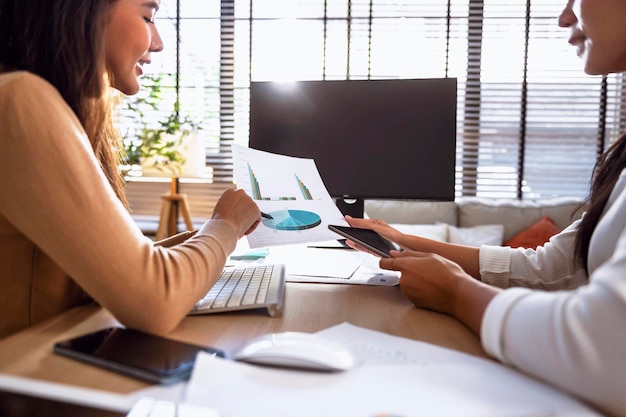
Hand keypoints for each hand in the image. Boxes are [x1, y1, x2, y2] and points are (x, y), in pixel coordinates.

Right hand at [211, 188, 260, 237]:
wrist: (224, 226)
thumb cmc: (219, 221)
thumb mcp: (218, 210)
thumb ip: (226, 207)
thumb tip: (231, 213)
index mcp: (229, 192)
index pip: (236, 198)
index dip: (236, 208)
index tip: (234, 214)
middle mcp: (240, 193)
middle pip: (244, 203)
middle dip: (243, 212)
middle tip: (239, 221)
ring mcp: (249, 200)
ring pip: (250, 211)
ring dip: (247, 219)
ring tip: (240, 228)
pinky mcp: (256, 209)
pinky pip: (256, 219)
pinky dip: (252, 226)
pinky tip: (244, 231)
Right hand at [344, 215, 403, 243]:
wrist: (399, 246)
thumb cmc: (392, 234)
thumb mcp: (375, 226)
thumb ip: (363, 224)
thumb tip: (352, 220)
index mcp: (376, 224)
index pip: (362, 222)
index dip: (353, 221)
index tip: (346, 220)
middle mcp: (375, 232)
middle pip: (360, 231)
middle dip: (352, 231)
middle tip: (344, 229)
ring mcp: (374, 241)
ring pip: (361, 240)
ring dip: (354, 239)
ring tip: (347, 238)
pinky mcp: (374, 249)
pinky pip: (364, 247)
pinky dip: (357, 246)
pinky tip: (353, 244)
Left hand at [379, 250, 499, 333]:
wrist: (458, 294)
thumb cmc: (447, 273)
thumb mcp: (430, 256)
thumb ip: (409, 254)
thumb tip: (394, 254)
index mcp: (405, 266)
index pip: (385, 263)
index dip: (385, 262)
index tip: (386, 262)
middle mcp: (403, 280)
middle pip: (400, 273)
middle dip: (409, 271)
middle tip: (426, 270)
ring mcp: (408, 292)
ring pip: (407, 283)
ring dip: (415, 281)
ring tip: (432, 279)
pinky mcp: (414, 302)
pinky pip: (413, 293)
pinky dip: (420, 290)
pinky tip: (432, 288)